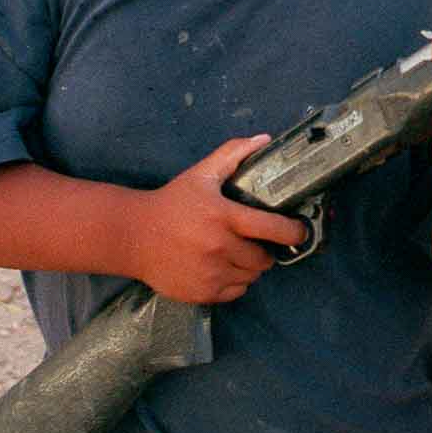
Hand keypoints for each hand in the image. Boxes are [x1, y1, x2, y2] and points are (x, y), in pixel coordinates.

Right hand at [131, 135, 308, 303]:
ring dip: (250, 267)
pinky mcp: (201, 293)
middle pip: (264, 258)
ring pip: (251, 277)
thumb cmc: (171, 203)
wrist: (133, 236)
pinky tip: (221, 268)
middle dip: (264, 250)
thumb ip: (233, 155)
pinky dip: (234, 283)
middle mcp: (219, 247)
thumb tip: (264, 140)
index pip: (273, 229)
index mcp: (223, 216)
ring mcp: (210, 273)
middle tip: (254, 242)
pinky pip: (235, 292)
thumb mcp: (201, 174)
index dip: (293, 232)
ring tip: (236, 254)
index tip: (298, 232)